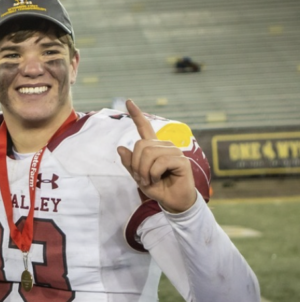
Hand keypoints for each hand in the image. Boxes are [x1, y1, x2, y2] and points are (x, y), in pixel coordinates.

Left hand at [116, 99, 196, 213]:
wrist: (172, 200)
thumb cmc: (157, 187)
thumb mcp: (138, 176)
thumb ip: (130, 163)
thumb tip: (120, 148)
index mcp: (153, 147)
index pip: (144, 127)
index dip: (137, 115)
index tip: (128, 101)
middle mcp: (164, 146)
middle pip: (140, 146)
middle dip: (136, 165)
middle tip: (141, 178)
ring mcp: (174, 151)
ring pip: (149, 154)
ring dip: (144, 171)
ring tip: (150, 180)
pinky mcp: (182, 160)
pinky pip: (160, 163)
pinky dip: (153, 174)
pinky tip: (158, 180)